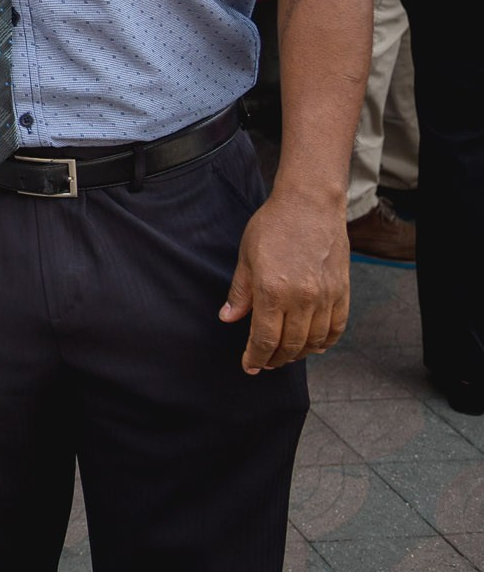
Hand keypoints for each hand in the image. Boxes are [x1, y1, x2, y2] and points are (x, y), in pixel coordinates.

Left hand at [219, 188, 350, 372]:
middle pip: (290, 346)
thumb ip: (240, 292)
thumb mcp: (246, 257)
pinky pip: (336, 328)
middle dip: (275, 359)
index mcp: (272, 291)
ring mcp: (326, 297)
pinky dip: (325, 342)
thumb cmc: (273, 226)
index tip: (249, 366)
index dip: (256, 357)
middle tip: (264, 363)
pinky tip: (314, 346)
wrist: (310, 205)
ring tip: (285, 355)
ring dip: (299, 354)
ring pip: (314, 341)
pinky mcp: (342, 292)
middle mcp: (302, 298)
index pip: (264, 339)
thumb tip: (228, 318)